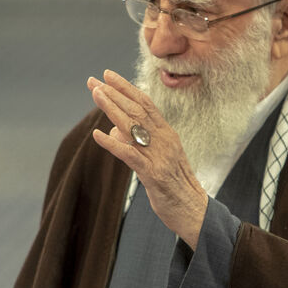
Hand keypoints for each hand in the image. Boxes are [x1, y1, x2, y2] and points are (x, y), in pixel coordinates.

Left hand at [87, 69, 207, 247]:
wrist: (194, 211)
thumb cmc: (174, 186)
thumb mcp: (156, 159)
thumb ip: (137, 143)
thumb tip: (114, 131)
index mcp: (167, 134)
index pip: (145, 103)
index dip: (126, 88)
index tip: (107, 76)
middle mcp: (165, 140)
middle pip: (137, 109)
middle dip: (114, 93)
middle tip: (93, 81)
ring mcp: (160, 156)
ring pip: (133, 126)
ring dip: (112, 109)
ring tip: (96, 95)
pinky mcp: (153, 174)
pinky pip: (130, 155)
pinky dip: (112, 144)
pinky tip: (97, 135)